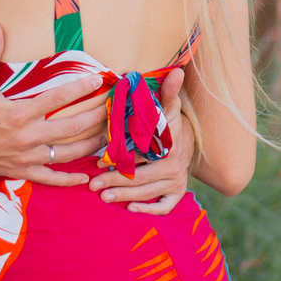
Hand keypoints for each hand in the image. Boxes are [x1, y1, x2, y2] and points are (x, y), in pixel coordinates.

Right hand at [0, 23, 106, 185]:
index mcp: (18, 113)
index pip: (57, 98)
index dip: (81, 87)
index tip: (99, 79)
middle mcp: (25, 136)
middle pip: (71, 127)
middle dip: (96, 117)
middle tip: (113, 108)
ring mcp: (25, 157)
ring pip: (67, 154)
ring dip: (90, 145)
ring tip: (108, 136)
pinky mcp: (20, 171)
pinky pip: (50, 179)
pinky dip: (69, 180)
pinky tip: (85, 177)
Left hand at [89, 68, 192, 214]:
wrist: (187, 139)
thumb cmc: (168, 122)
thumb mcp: (168, 106)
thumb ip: (168, 91)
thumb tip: (177, 71)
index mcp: (169, 144)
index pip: (142, 155)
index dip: (120, 160)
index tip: (98, 162)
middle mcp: (174, 164)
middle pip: (141, 177)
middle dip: (116, 181)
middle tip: (93, 186)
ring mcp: (177, 180)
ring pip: (148, 192)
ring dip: (125, 196)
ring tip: (104, 197)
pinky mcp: (178, 192)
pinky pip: (165, 206)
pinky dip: (150, 209)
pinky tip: (131, 209)